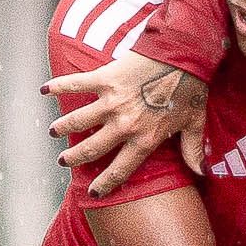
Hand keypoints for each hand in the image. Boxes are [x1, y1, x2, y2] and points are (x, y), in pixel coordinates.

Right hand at [44, 54, 208, 192]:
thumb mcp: (195, 123)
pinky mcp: (105, 79)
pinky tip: (44, 91)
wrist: (184, 54)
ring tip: (54, 131)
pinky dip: (58, 86)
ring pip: (79, 121)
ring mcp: (112, 102)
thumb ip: (193, 150)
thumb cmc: (191, 88)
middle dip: (75, 158)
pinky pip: (76, 85)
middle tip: (64, 160)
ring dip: (64, 127)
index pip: (121, 169)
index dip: (105, 183)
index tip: (93, 191)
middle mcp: (125, 125)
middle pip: (92, 149)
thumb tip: (201, 173)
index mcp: (145, 139)